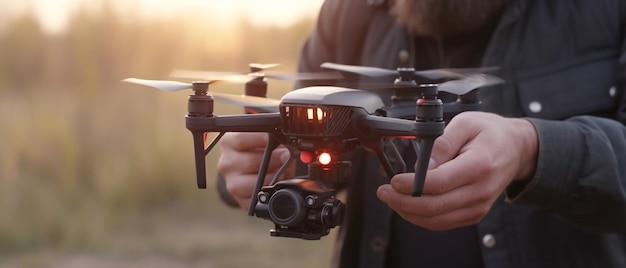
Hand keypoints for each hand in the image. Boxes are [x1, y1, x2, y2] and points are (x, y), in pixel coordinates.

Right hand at [218, 132, 293, 209]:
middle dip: (274, 160)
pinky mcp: (239, 199)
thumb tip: (299, 154)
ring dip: (273, 178)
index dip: (264, 139)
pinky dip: (269, 193)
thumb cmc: (257, 150)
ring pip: (256, 183)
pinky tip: (272, 184)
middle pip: (252, 162)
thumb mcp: (264, 139)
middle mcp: (227, 162)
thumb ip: (277, 141)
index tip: (279, 138)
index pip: (242, 139)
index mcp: (229, 142)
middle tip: (286, 158)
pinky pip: (258, 199)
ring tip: (279, 172)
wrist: (247, 168)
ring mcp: (231, 182)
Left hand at [377, 111, 537, 229]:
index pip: (440, 183)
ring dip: (408, 213)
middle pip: (435, 207)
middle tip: (384, 192)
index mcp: (479, 165)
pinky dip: (421, 218)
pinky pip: (443, 223)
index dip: (412, 185)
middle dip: (403, 202)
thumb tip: (422, 164)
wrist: (517, 149)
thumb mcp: (465, 123)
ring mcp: (478, 206)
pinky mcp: (474, 213)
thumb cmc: (491, 134)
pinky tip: (407, 206)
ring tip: (391, 198)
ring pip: (437, 220)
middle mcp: (480, 190)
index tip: (394, 180)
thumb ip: (442, 142)